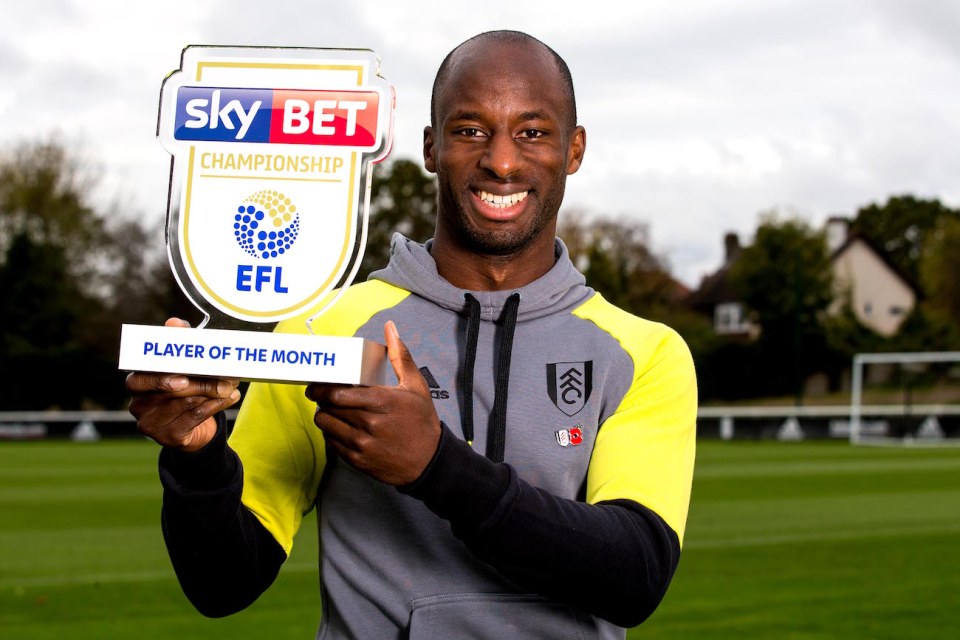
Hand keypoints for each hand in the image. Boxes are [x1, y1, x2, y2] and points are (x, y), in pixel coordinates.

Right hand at [126, 318, 240, 451]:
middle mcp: (138, 404)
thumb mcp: (181, 363)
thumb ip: (177, 342)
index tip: (183, 376)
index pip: (141, 379)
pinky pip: (195, 418)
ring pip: (186, 404)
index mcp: (136, 382)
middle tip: (225, 380)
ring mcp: (151, 423)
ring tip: (231, 385)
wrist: (191, 426)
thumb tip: (174, 322)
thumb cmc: (183, 386)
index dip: (161, 378)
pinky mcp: (168, 437)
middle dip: (201, 384)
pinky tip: (229, 398)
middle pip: (170, 392)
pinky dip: (216, 406)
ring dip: (213, 393)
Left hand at [306, 321, 440, 485]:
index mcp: (382, 401)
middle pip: (329, 409)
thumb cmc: (421, 420)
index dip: (321, 389)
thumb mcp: (416, 386)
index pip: (338, 394)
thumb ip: (400, 356)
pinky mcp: (358, 461)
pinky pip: (332, 444)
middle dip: (320, 400)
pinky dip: (331, 434)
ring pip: (327, 426)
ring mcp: (363, 445)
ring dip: (324, 417)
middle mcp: (370, 424)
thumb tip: (390, 328)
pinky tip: (340, 427)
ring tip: (330, 411)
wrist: (429, 461)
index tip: (315, 385)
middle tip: (319, 395)